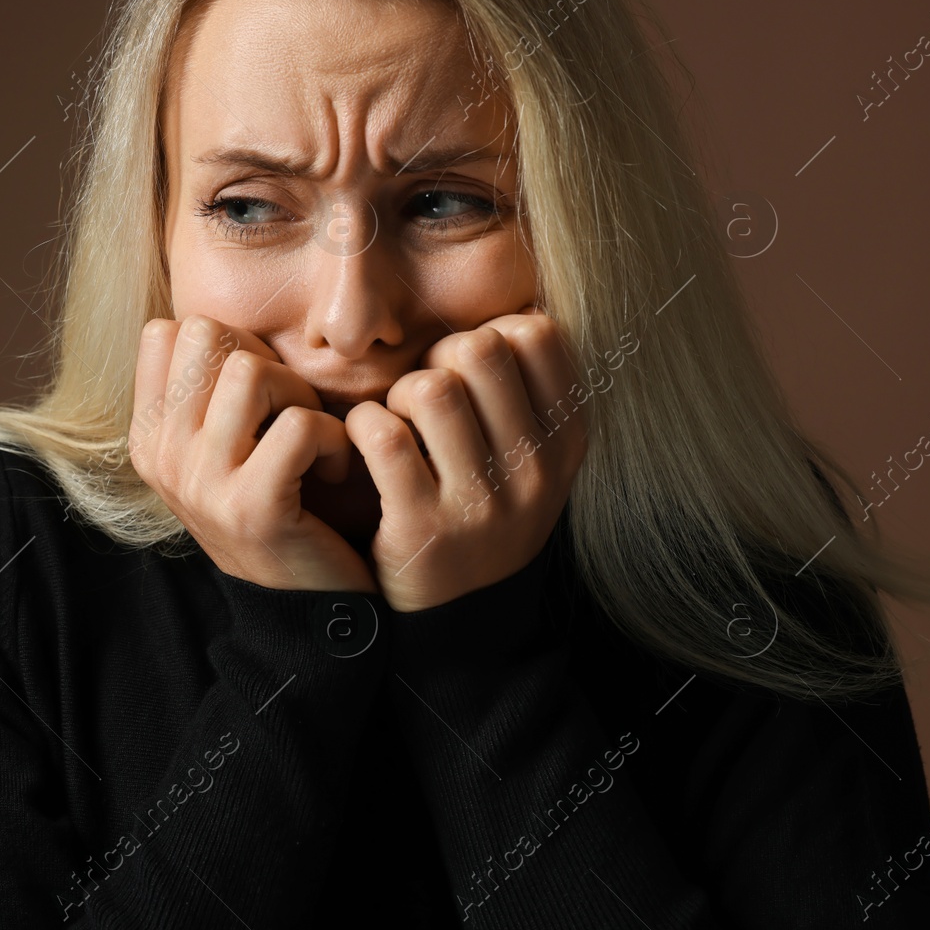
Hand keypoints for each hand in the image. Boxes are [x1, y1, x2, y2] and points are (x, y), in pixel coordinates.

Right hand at [129, 314, 378, 593]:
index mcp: (149, 438)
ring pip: (251, 371)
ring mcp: (201, 482)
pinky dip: (335, 438)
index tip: (258, 397)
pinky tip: (337, 471)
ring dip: (301, 397)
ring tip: (315, 441)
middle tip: (292, 411)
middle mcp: (163, 457)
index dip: (229, 345)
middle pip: (208, 336)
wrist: (304, 613)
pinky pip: (298, 424)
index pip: (169, 331)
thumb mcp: (224, 456)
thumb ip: (208, 396)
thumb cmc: (279, 513)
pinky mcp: (252, 506)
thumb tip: (222, 326)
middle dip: (265, 360)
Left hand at [341, 308, 588, 612]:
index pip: (537, 334)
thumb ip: (526, 391)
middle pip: (480, 350)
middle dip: (438, 357)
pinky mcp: (423, 527)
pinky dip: (363, 425)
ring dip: (398, 394)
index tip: (470, 372)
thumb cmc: (483, 513)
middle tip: (423, 394)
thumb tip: (513, 310)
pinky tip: (364, 443)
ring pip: (431, 389)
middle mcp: (535, 472)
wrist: (459, 619)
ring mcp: (482, 503)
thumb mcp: (532, 460)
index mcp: (567, 443)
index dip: (490, 333)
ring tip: (397, 421)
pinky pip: (384, 435)